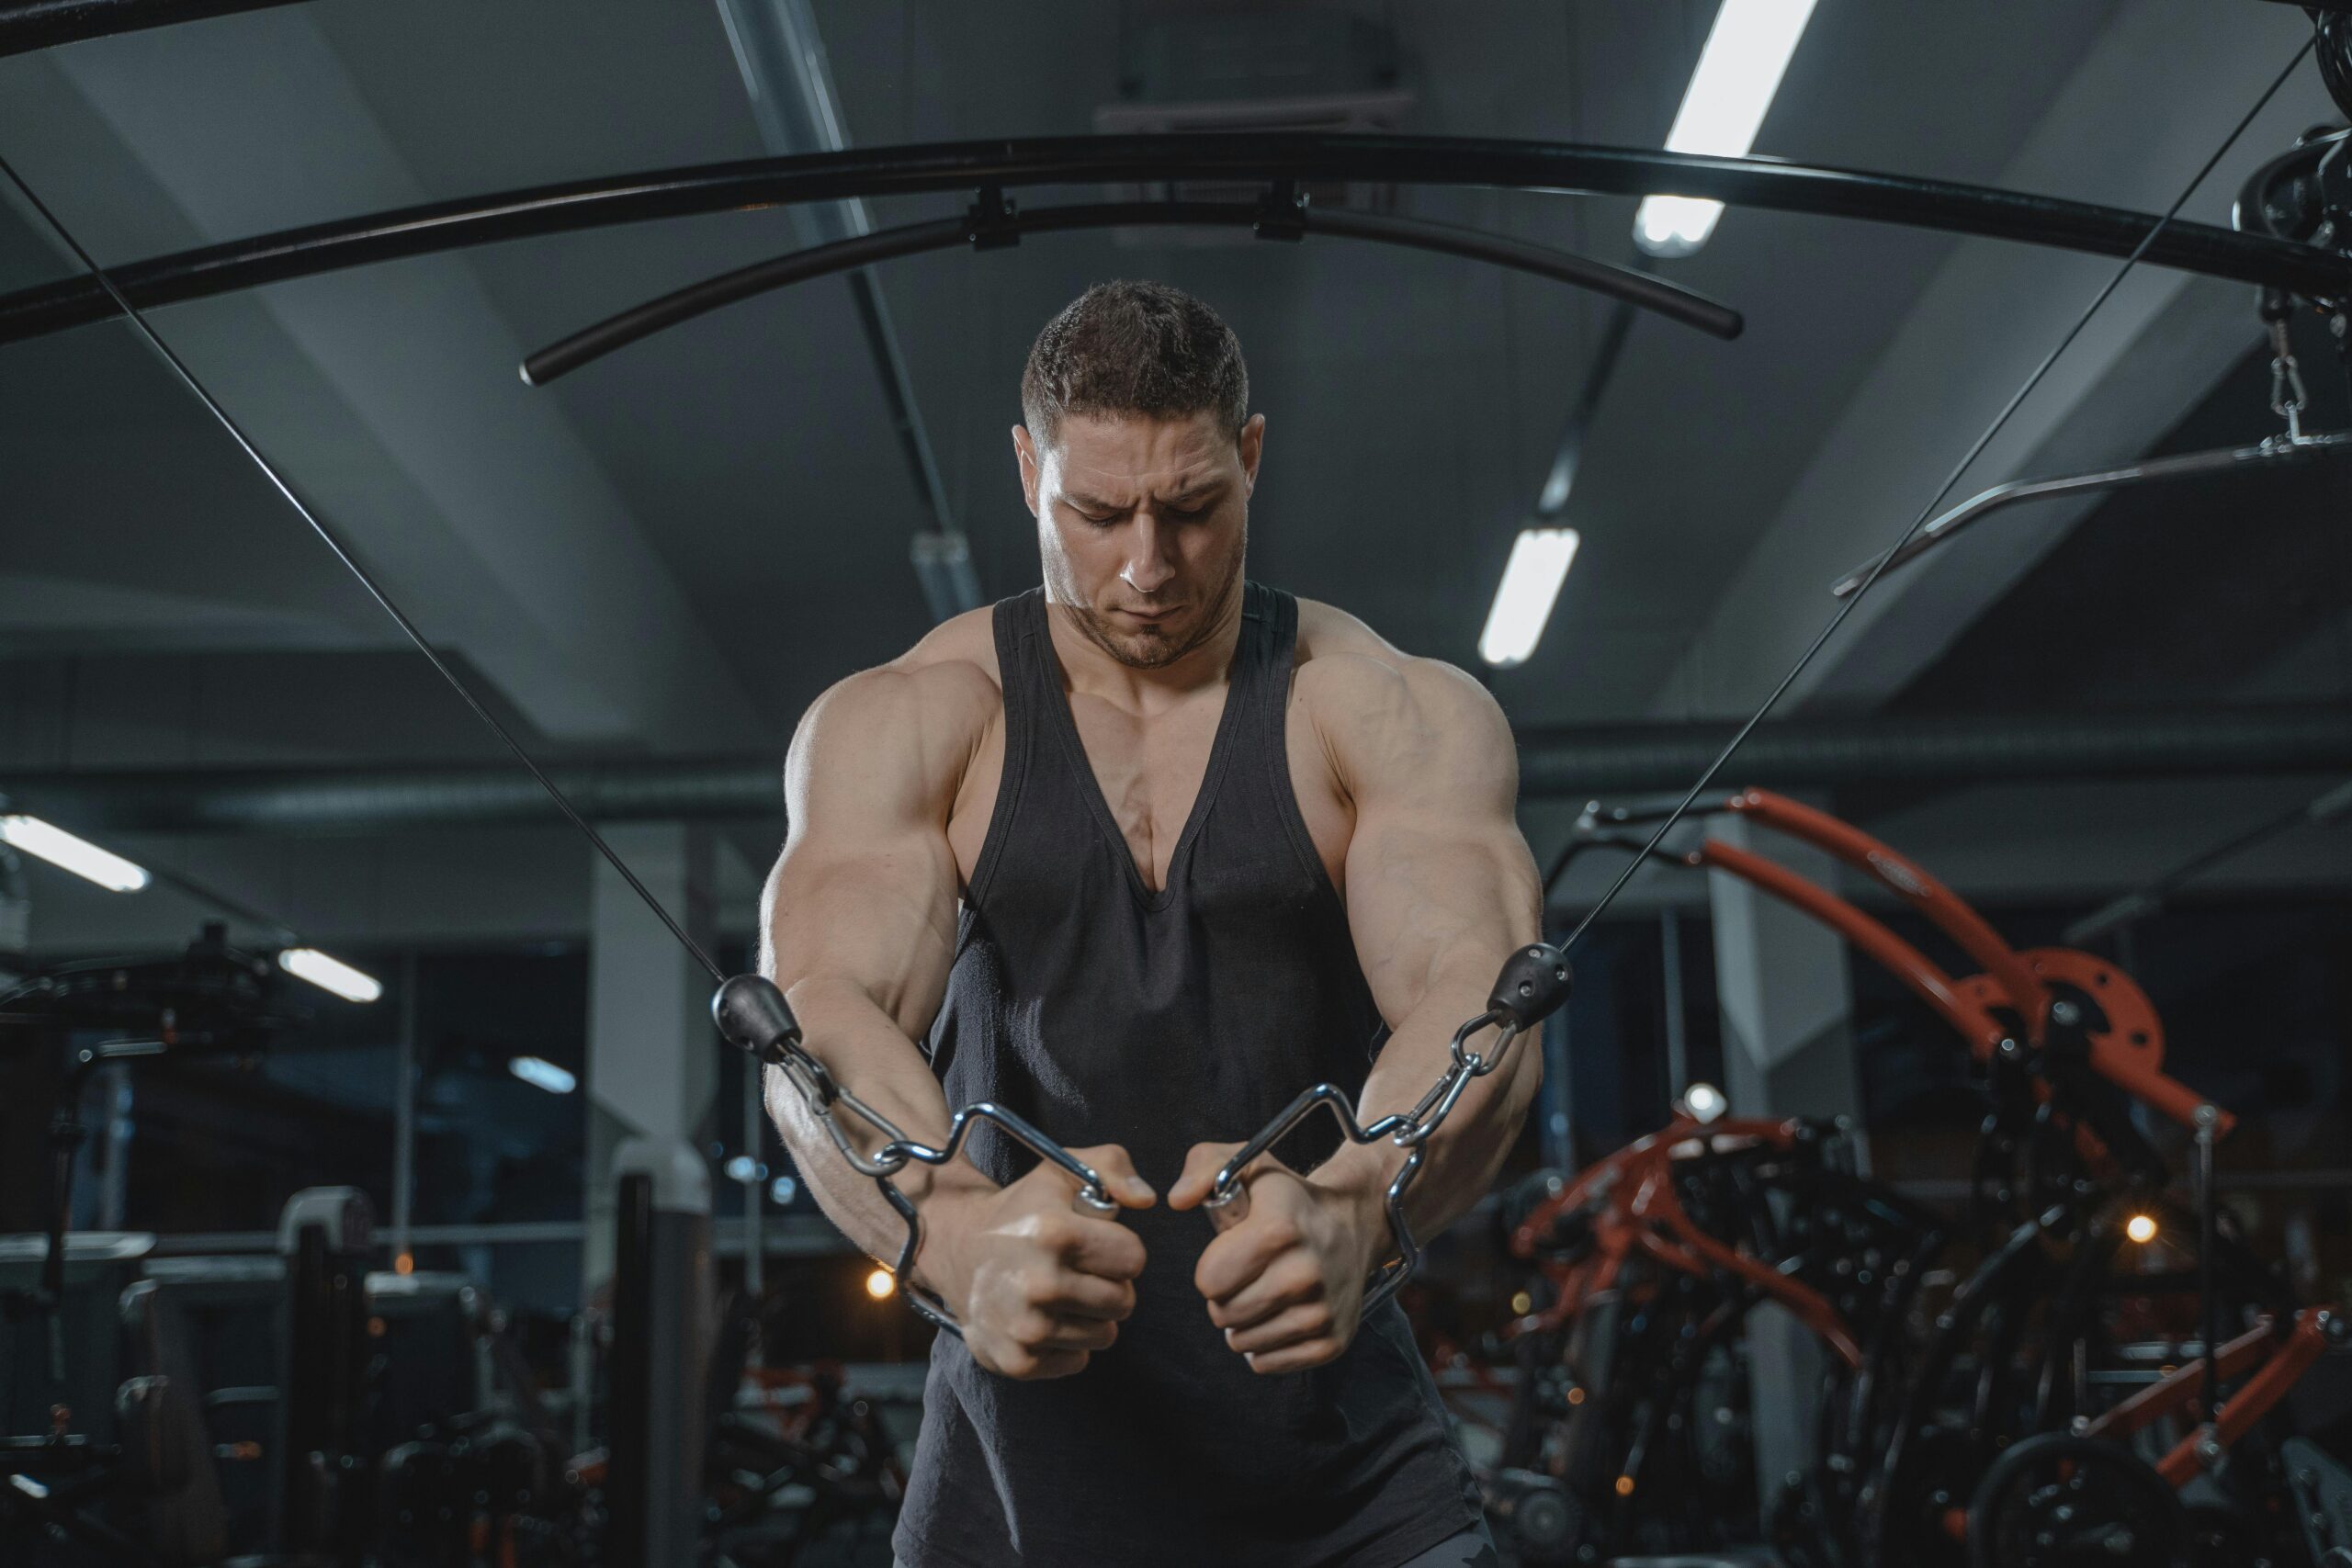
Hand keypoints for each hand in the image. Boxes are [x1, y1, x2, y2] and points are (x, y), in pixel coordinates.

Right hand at [916, 1144, 1153, 1379]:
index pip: (1134, 1259)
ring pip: (1105, 1335)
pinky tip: (1042, 1316)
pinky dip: (1067, 1344)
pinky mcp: (1018, 1361)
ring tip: (1059, 1293)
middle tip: (1078, 1270)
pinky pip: (1078, 1361)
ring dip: (1091, 1316)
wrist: (956, 1248)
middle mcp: (1039, 1283)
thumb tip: (1148, 1200)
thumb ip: (1114, 1167)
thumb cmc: (1023, 1210)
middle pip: (1124, 1301)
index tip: (1096, 1243)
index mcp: (1054, 1233)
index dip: (1120, 1249)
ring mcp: (1026, 1327)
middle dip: (1110, 1284)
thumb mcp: (1062, 1171)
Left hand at [1168, 1141, 1392, 1373]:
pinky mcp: (1332, 1343)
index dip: (1213, 1267)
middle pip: (1223, 1315)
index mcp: (1280, 1230)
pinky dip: (1266, 1344)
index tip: (1233, 1252)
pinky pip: (1267, 1364)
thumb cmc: (1291, 1200)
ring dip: (1245, 1322)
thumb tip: (1177, 1199)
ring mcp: (1322, 1313)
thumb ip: (1203, 1166)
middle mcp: (1306, 1274)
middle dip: (1226, 1296)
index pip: (1210, 1280)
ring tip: (1266, 1291)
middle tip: (1249, 1274)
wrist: (1352, 1225)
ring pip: (1243, 1344)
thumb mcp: (1249, 1166)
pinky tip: (1281, 1314)